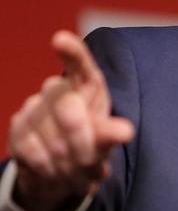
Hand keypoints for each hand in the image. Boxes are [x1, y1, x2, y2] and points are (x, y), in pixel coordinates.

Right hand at [6, 30, 133, 210]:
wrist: (61, 171)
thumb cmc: (91, 146)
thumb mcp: (106, 140)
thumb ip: (112, 133)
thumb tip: (125, 132)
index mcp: (87, 84)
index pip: (79, 62)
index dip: (71, 51)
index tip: (59, 39)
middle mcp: (58, 89)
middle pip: (68, 108)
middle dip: (82, 142)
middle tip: (90, 163)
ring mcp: (35, 105)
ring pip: (49, 132)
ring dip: (65, 161)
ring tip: (76, 171)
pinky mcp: (17, 126)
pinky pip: (30, 147)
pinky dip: (46, 166)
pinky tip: (55, 171)